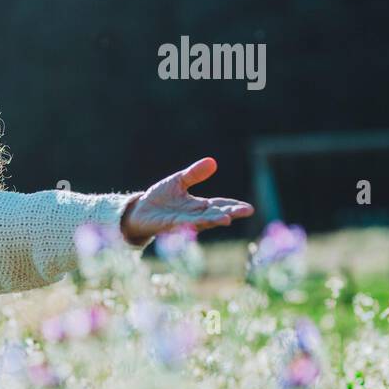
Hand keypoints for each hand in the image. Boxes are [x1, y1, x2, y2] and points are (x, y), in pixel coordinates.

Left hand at [120, 157, 253, 244]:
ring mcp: (182, 222)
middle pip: (215, 214)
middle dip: (230, 213)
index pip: (220, 205)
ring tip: (226, 219)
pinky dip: (189, 224)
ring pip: (201, 222)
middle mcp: (194, 216)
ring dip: (213, 220)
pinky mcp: (168, 226)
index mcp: (199, 206)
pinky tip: (197, 223)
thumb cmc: (160, 197)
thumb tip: (212, 162)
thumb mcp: (178, 182)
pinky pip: (180, 225)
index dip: (234, 206)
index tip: (249, 208)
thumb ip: (194, 174)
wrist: (139, 210)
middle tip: (246, 211)